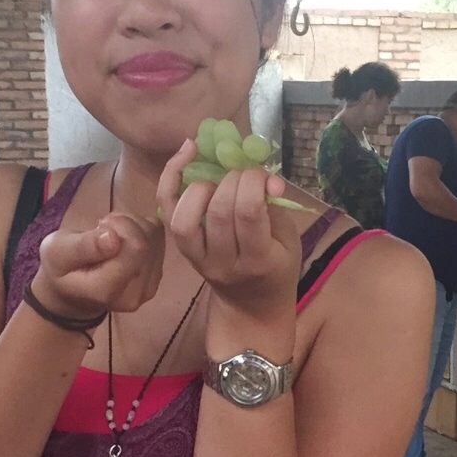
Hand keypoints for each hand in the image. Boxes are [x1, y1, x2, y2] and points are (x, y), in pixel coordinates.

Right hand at [34, 211, 163, 316]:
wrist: (73, 292)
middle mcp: (136, 293)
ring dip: (133, 224)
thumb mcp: (57, 253)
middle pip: (148, 239)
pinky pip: (159, 238)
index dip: (121, 226)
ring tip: (110, 234)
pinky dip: (141, 229)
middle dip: (125, 223)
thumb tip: (113, 238)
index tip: (99, 226)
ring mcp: (150, 286)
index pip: (137, 247)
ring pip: (155, 236)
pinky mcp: (157, 275)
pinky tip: (122, 238)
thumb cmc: (61, 270)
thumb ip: (83, 247)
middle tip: (102, 228)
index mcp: (108, 289)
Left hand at [158, 140, 300, 319]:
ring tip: (216, 177)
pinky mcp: (182, 252)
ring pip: (184, 219)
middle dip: (232, 180)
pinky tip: (187, 152)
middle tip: (243, 175)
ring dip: (200, 186)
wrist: (251, 304)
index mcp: (258, 260)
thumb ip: (275, 207)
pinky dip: (171, 178)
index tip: (261, 175)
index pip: (247, 213)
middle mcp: (224, 262)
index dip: (253, 182)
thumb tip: (264, 175)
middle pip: (217, 211)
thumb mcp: (288, 240)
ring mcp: (198, 259)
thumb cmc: (276, 266)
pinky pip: (167, 213)